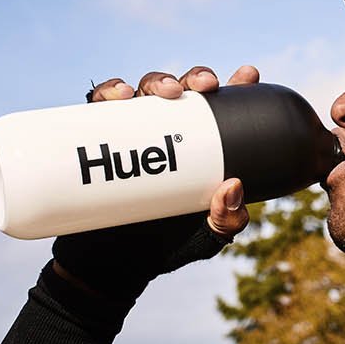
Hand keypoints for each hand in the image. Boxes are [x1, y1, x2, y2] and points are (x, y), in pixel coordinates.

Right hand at [54, 66, 260, 298]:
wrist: (111, 267)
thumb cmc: (167, 247)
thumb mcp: (207, 237)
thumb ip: (227, 220)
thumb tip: (232, 186)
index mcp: (199, 148)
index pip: (221, 110)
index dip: (236, 87)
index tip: (248, 76)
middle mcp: (167, 133)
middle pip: (183, 90)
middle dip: (196, 78)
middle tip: (206, 87)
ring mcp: (132, 134)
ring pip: (145, 91)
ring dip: (158, 81)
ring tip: (168, 92)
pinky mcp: (96, 140)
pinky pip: (99, 106)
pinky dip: (108, 92)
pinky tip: (121, 95)